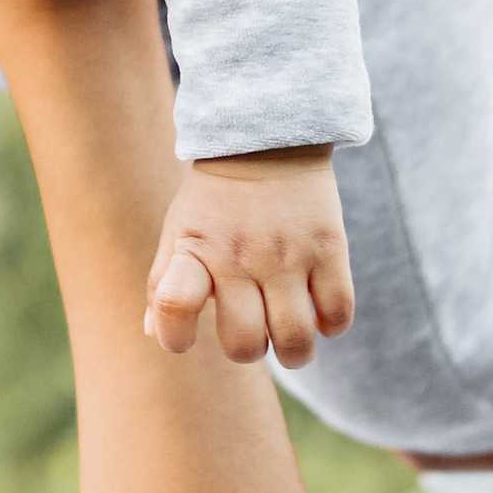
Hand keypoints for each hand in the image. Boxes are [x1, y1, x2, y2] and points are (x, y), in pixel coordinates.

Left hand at [146, 149, 355, 366]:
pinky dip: (330, 326)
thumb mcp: (180, 231)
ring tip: (290, 340)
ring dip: (293, 353)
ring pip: (295, 338)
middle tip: (254, 336)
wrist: (270, 139)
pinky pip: (337, 313)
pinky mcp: (329, 248)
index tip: (185, 339)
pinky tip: (318, 313)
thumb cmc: (216, 199)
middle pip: (245, 344)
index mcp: (195, 251)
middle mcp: (240, 256)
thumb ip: (163, 283)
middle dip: (248, 353)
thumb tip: (155, 334)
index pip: (175, 304)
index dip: (175, 337)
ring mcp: (288, 255)